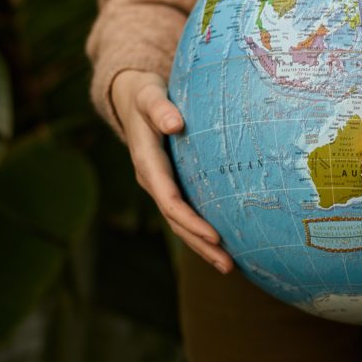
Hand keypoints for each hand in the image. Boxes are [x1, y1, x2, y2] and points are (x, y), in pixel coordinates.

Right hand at [111, 69, 233, 274]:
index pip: (170, 200)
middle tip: (229, 265)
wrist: (131, 98)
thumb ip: (159, 108)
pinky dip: (202, 231)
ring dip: (203, 246)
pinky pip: (186, 213)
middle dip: (201, 244)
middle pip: (177, 221)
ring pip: (181, 223)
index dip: (191, 220)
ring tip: (230, 267)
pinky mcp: (171, 184)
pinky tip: (224, 244)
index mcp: (148, 163)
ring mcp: (161, 186)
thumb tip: (175, 123)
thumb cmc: (145, 94)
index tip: (215, 236)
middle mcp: (153, 181)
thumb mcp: (149, 95)